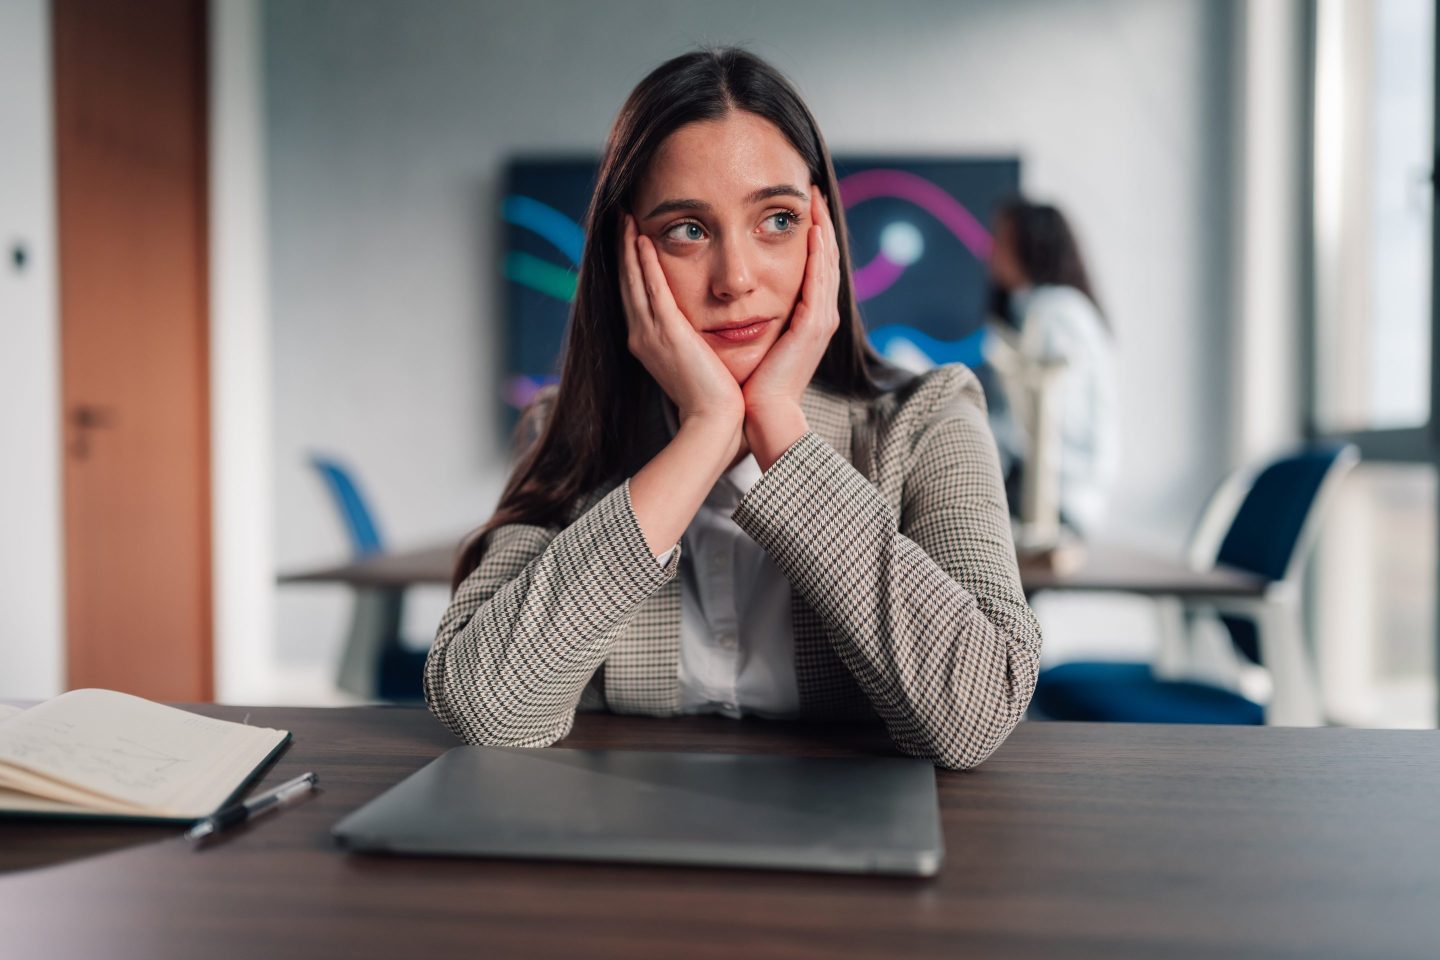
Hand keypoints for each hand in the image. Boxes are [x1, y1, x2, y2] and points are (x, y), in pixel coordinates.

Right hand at [618, 214, 743, 440]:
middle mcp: (642, 336)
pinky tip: (641, 240)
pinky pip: (652, 290)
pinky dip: (644, 264)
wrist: (714, 421)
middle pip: (627, 283)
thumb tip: (694, 330)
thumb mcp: (694, 362)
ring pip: (634, 281)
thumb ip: (688, 341)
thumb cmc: (712, 397)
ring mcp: (651, 335)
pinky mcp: (668, 333)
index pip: (635, 295)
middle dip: (622, 249)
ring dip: (628, 248)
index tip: (630, 239)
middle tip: (620, 218)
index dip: (629, 266)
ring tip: (625, 219)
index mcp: (648, 343)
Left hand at [741, 185, 840, 467]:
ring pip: (827, 263)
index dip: (810, 234)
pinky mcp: (813, 327)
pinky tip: (814, 228)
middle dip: (820, 222)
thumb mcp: (752, 341)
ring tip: (816, 197)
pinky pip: (820, 281)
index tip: (799, 205)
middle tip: (813, 188)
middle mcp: (818, 317)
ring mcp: (820, 322)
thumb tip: (728, 296)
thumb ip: (749, 316)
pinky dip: (819, 252)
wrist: (758, 417)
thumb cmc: (749, 385)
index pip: (813, 266)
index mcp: (805, 320)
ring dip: (823, 227)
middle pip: (826, 258)